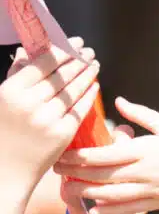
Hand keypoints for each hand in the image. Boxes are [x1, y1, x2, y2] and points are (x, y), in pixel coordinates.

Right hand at [0, 39, 99, 185]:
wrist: (6, 170)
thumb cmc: (2, 131)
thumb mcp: (1, 101)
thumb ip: (15, 75)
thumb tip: (26, 50)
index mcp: (11, 92)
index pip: (44, 63)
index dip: (64, 50)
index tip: (76, 43)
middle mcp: (30, 104)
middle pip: (63, 75)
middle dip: (79, 60)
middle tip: (89, 52)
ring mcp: (48, 119)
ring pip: (74, 89)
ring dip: (87, 74)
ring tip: (94, 64)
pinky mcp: (62, 133)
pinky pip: (81, 108)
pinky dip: (89, 93)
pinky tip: (94, 85)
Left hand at [54, 97, 158, 213]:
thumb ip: (142, 115)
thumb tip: (119, 102)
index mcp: (146, 150)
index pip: (102, 154)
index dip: (78, 156)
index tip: (63, 153)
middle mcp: (144, 173)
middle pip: (99, 177)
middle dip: (74, 174)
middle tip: (56, 170)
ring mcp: (151, 191)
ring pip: (109, 197)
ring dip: (87, 195)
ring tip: (71, 190)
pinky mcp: (158, 204)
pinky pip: (127, 211)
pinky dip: (108, 212)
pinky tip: (97, 210)